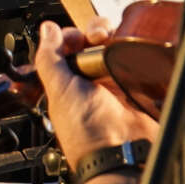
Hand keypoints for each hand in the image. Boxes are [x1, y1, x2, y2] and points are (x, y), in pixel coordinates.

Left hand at [33, 22, 160, 171]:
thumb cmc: (86, 132)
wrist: (119, 153)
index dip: (74, 35)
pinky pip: (138, 61)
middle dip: (96, 31)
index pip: (71, 46)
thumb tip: (46, 30)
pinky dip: (135, 50)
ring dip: (115, 38)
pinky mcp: (138, 88)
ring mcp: (117, 84)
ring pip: (117, 47)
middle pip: (95, 42)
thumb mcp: (59, 90)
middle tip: (99, 37)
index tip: (78, 36)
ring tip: (115, 42)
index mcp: (70, 82)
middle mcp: (93, 81)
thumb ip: (49, 59)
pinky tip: (131, 49)